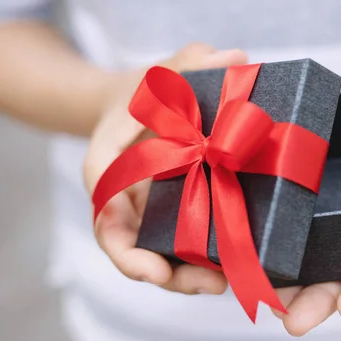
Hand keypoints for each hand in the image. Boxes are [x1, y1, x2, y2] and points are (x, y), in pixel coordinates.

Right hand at [83, 44, 246, 293]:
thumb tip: (236, 58)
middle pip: (130, 247)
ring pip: (155, 254)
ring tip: (220, 282)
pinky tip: (229, 265)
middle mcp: (124, 196)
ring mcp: (147, 209)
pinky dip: (198, 259)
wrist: (144, 104)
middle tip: (205, 283)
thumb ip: (193, 62)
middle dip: (160, 271)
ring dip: (184, 275)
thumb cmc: (148, 89)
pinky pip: (179, 243)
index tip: (147, 263)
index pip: (105, 208)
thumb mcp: (166, 71)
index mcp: (110, 166)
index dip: (123, 240)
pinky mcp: (171, 213)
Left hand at [273, 90, 340, 335]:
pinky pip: (284, 221)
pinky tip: (247, 255)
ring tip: (266, 299)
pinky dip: (267, 242)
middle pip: (338, 276)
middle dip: (317, 302)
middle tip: (294, 322)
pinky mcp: (303, 191)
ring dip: (286, 284)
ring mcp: (329, 214)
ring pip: (306, 258)